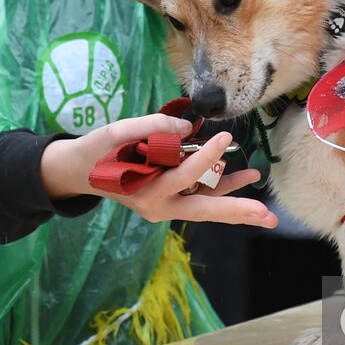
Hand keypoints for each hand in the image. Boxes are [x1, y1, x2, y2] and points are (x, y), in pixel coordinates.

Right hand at [40, 114, 276, 227]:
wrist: (78, 171)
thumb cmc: (96, 152)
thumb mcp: (117, 133)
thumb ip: (152, 128)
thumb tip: (189, 128)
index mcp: (147, 193)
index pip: (184, 176)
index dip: (205, 156)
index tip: (222, 137)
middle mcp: (160, 205)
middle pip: (205, 210)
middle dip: (237, 211)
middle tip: (266, 216)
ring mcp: (166, 205)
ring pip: (207, 203)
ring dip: (234, 198)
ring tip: (260, 188)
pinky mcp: (170, 199)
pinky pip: (200, 195)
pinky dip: (220, 187)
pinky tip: (242, 176)